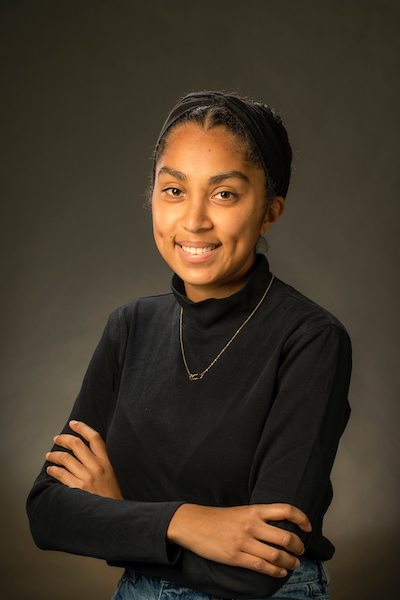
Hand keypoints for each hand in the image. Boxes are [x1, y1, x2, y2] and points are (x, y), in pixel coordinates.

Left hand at [46, 420, 123, 499]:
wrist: (114, 514)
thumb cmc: (113, 494)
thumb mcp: (114, 473)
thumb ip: (102, 461)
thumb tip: (86, 449)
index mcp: (107, 461)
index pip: (94, 437)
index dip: (82, 427)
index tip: (73, 423)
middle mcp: (97, 467)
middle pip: (76, 444)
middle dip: (64, 438)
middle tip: (57, 438)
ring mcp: (87, 478)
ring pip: (65, 458)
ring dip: (54, 454)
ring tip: (49, 455)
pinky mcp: (78, 489)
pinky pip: (61, 474)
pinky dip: (53, 470)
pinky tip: (50, 469)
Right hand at [166, 503, 310, 577]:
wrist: (193, 524)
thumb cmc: (218, 518)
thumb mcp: (240, 511)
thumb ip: (258, 518)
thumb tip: (279, 527)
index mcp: (253, 510)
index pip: (285, 509)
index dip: (301, 518)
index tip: (307, 526)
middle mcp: (251, 524)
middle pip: (285, 537)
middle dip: (298, 546)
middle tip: (301, 550)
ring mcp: (243, 541)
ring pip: (276, 555)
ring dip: (290, 562)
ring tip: (294, 564)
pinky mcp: (235, 556)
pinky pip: (261, 567)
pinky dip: (275, 572)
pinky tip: (280, 573)